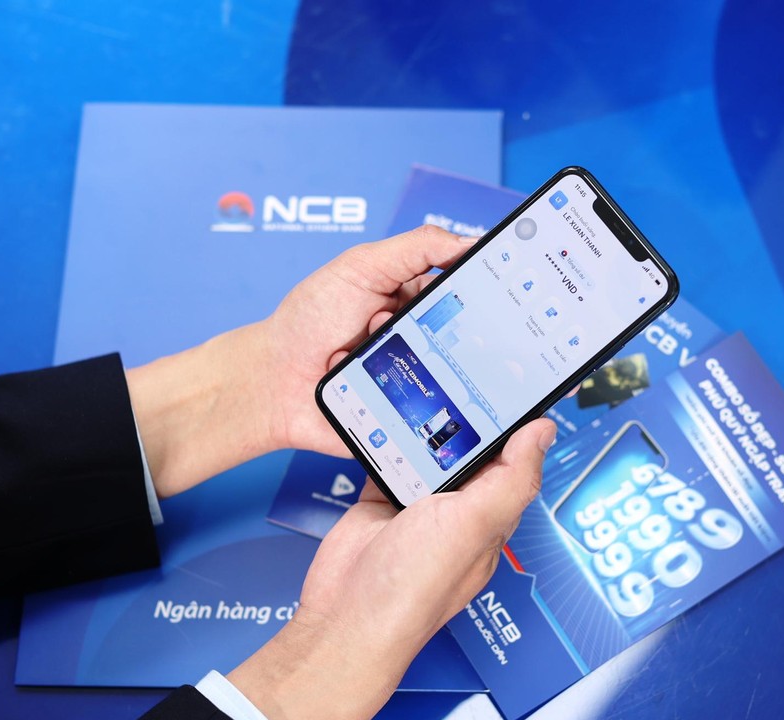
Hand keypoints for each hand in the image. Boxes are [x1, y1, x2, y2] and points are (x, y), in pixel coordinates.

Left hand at [125, 225, 471, 496]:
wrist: (274, 384)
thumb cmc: (308, 322)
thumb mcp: (361, 268)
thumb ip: (416, 248)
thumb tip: (471, 240)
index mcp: (418, 299)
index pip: (469, 291)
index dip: (492, 288)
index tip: (509, 284)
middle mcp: (426, 338)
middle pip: (474, 335)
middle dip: (453, 326)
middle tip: (405, 317)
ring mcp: (422, 377)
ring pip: (461, 374)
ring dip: (426, 359)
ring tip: (373, 345)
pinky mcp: (414, 414)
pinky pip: (442, 413)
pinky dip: (426, 399)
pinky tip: (391, 386)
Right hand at [227, 417, 556, 719]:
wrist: (347, 613)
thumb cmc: (415, 585)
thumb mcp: (476, 522)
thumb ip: (512, 476)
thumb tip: (543, 432)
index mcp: (491, 518)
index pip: (513, 464)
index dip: (516, 427)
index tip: (513, 387)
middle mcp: (458, 514)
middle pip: (469, 454)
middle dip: (465, 420)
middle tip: (462, 374)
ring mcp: (417, 509)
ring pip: (427, 454)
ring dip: (423, 428)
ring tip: (425, 387)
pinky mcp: (380, 503)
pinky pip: (387, 461)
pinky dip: (384, 440)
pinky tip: (386, 417)